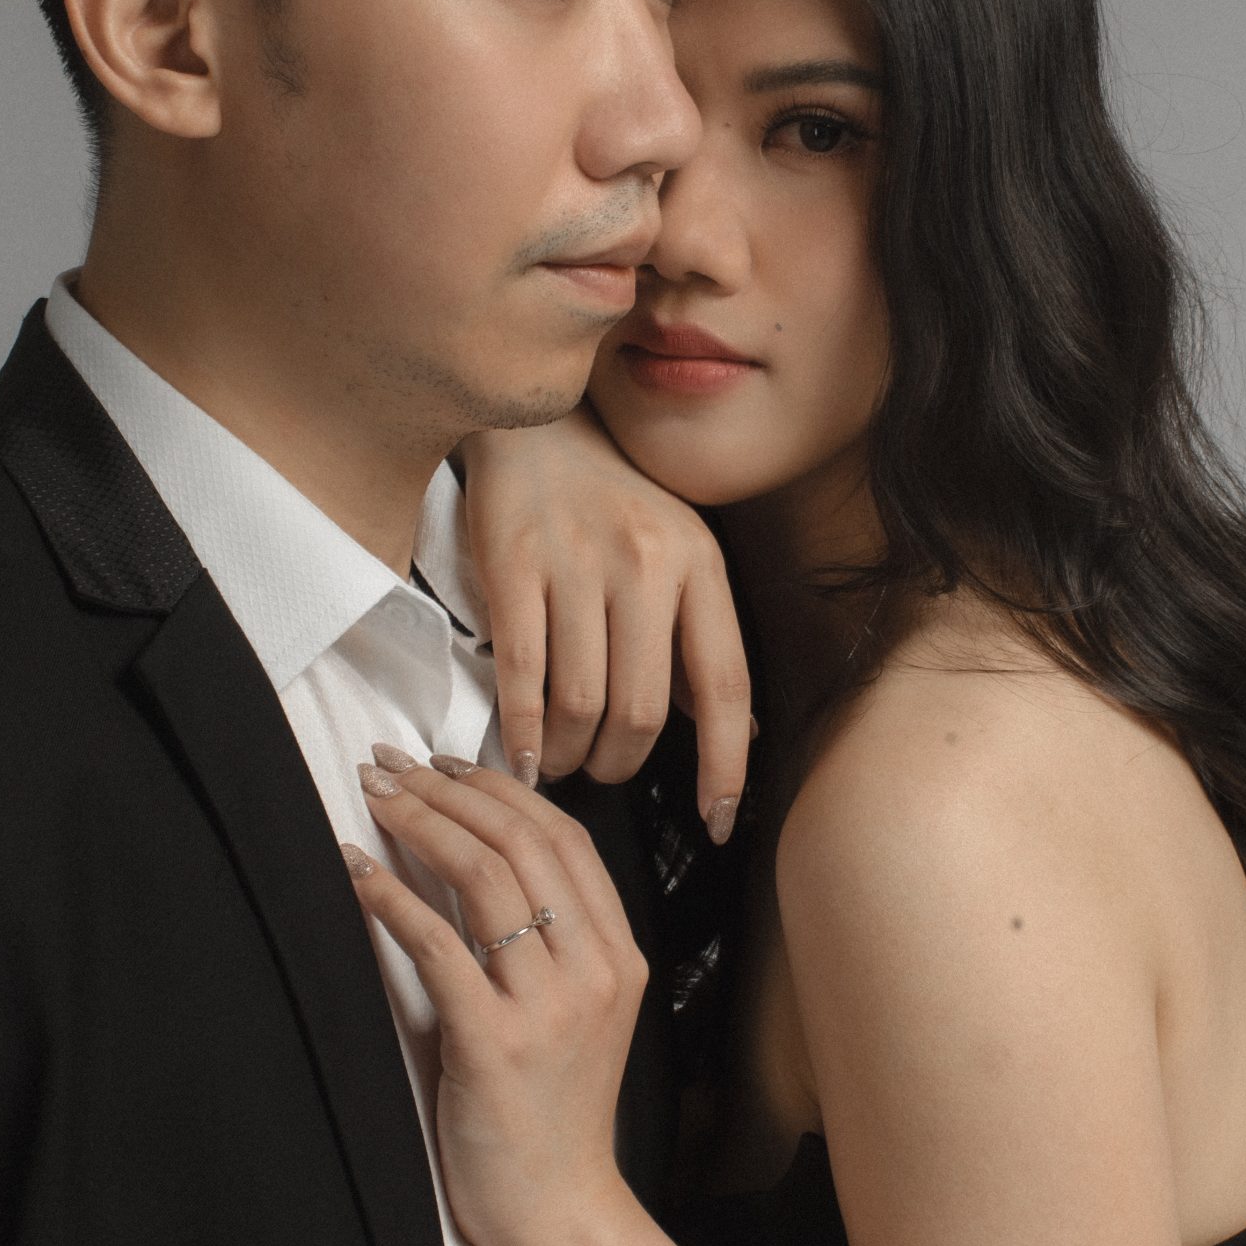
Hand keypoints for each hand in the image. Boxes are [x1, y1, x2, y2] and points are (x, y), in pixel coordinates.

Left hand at [347, 753, 647, 1245]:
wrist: (562, 1213)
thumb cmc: (556, 1116)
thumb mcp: (578, 1015)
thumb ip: (551, 945)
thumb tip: (483, 861)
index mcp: (617, 956)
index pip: (562, 838)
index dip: (499, 789)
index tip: (444, 761)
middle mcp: (591, 969)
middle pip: (520, 843)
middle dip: (448, 790)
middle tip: (390, 764)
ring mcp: (547, 1006)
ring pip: (482, 878)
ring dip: (418, 824)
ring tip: (371, 796)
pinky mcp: (494, 1044)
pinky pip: (437, 947)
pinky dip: (389, 898)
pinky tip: (354, 870)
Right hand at [457, 407, 751, 839]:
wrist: (535, 421)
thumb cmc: (612, 499)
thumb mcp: (678, 553)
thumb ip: (696, 639)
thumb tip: (732, 732)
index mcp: (701, 564)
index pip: (726, 686)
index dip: (725, 766)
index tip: (718, 823)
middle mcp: (648, 563)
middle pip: (644, 710)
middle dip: (622, 764)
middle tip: (602, 771)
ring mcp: (578, 562)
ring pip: (583, 703)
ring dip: (570, 755)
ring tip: (561, 761)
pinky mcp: (513, 564)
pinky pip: (524, 674)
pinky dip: (524, 731)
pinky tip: (523, 754)